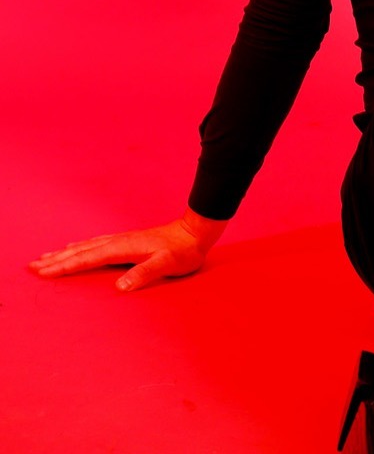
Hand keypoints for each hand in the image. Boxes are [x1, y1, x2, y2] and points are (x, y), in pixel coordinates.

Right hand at [29, 207, 228, 291]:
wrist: (195, 233)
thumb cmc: (183, 251)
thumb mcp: (167, 264)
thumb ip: (144, 273)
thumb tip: (120, 287)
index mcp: (123, 248)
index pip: (88, 258)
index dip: (65, 266)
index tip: (42, 272)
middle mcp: (119, 242)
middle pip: (81, 251)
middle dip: (56, 259)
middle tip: (31, 266)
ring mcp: (123, 240)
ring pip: (87, 246)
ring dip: (65, 252)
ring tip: (46, 257)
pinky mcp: (128, 241)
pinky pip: (96, 244)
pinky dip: (81, 247)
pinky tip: (77, 247)